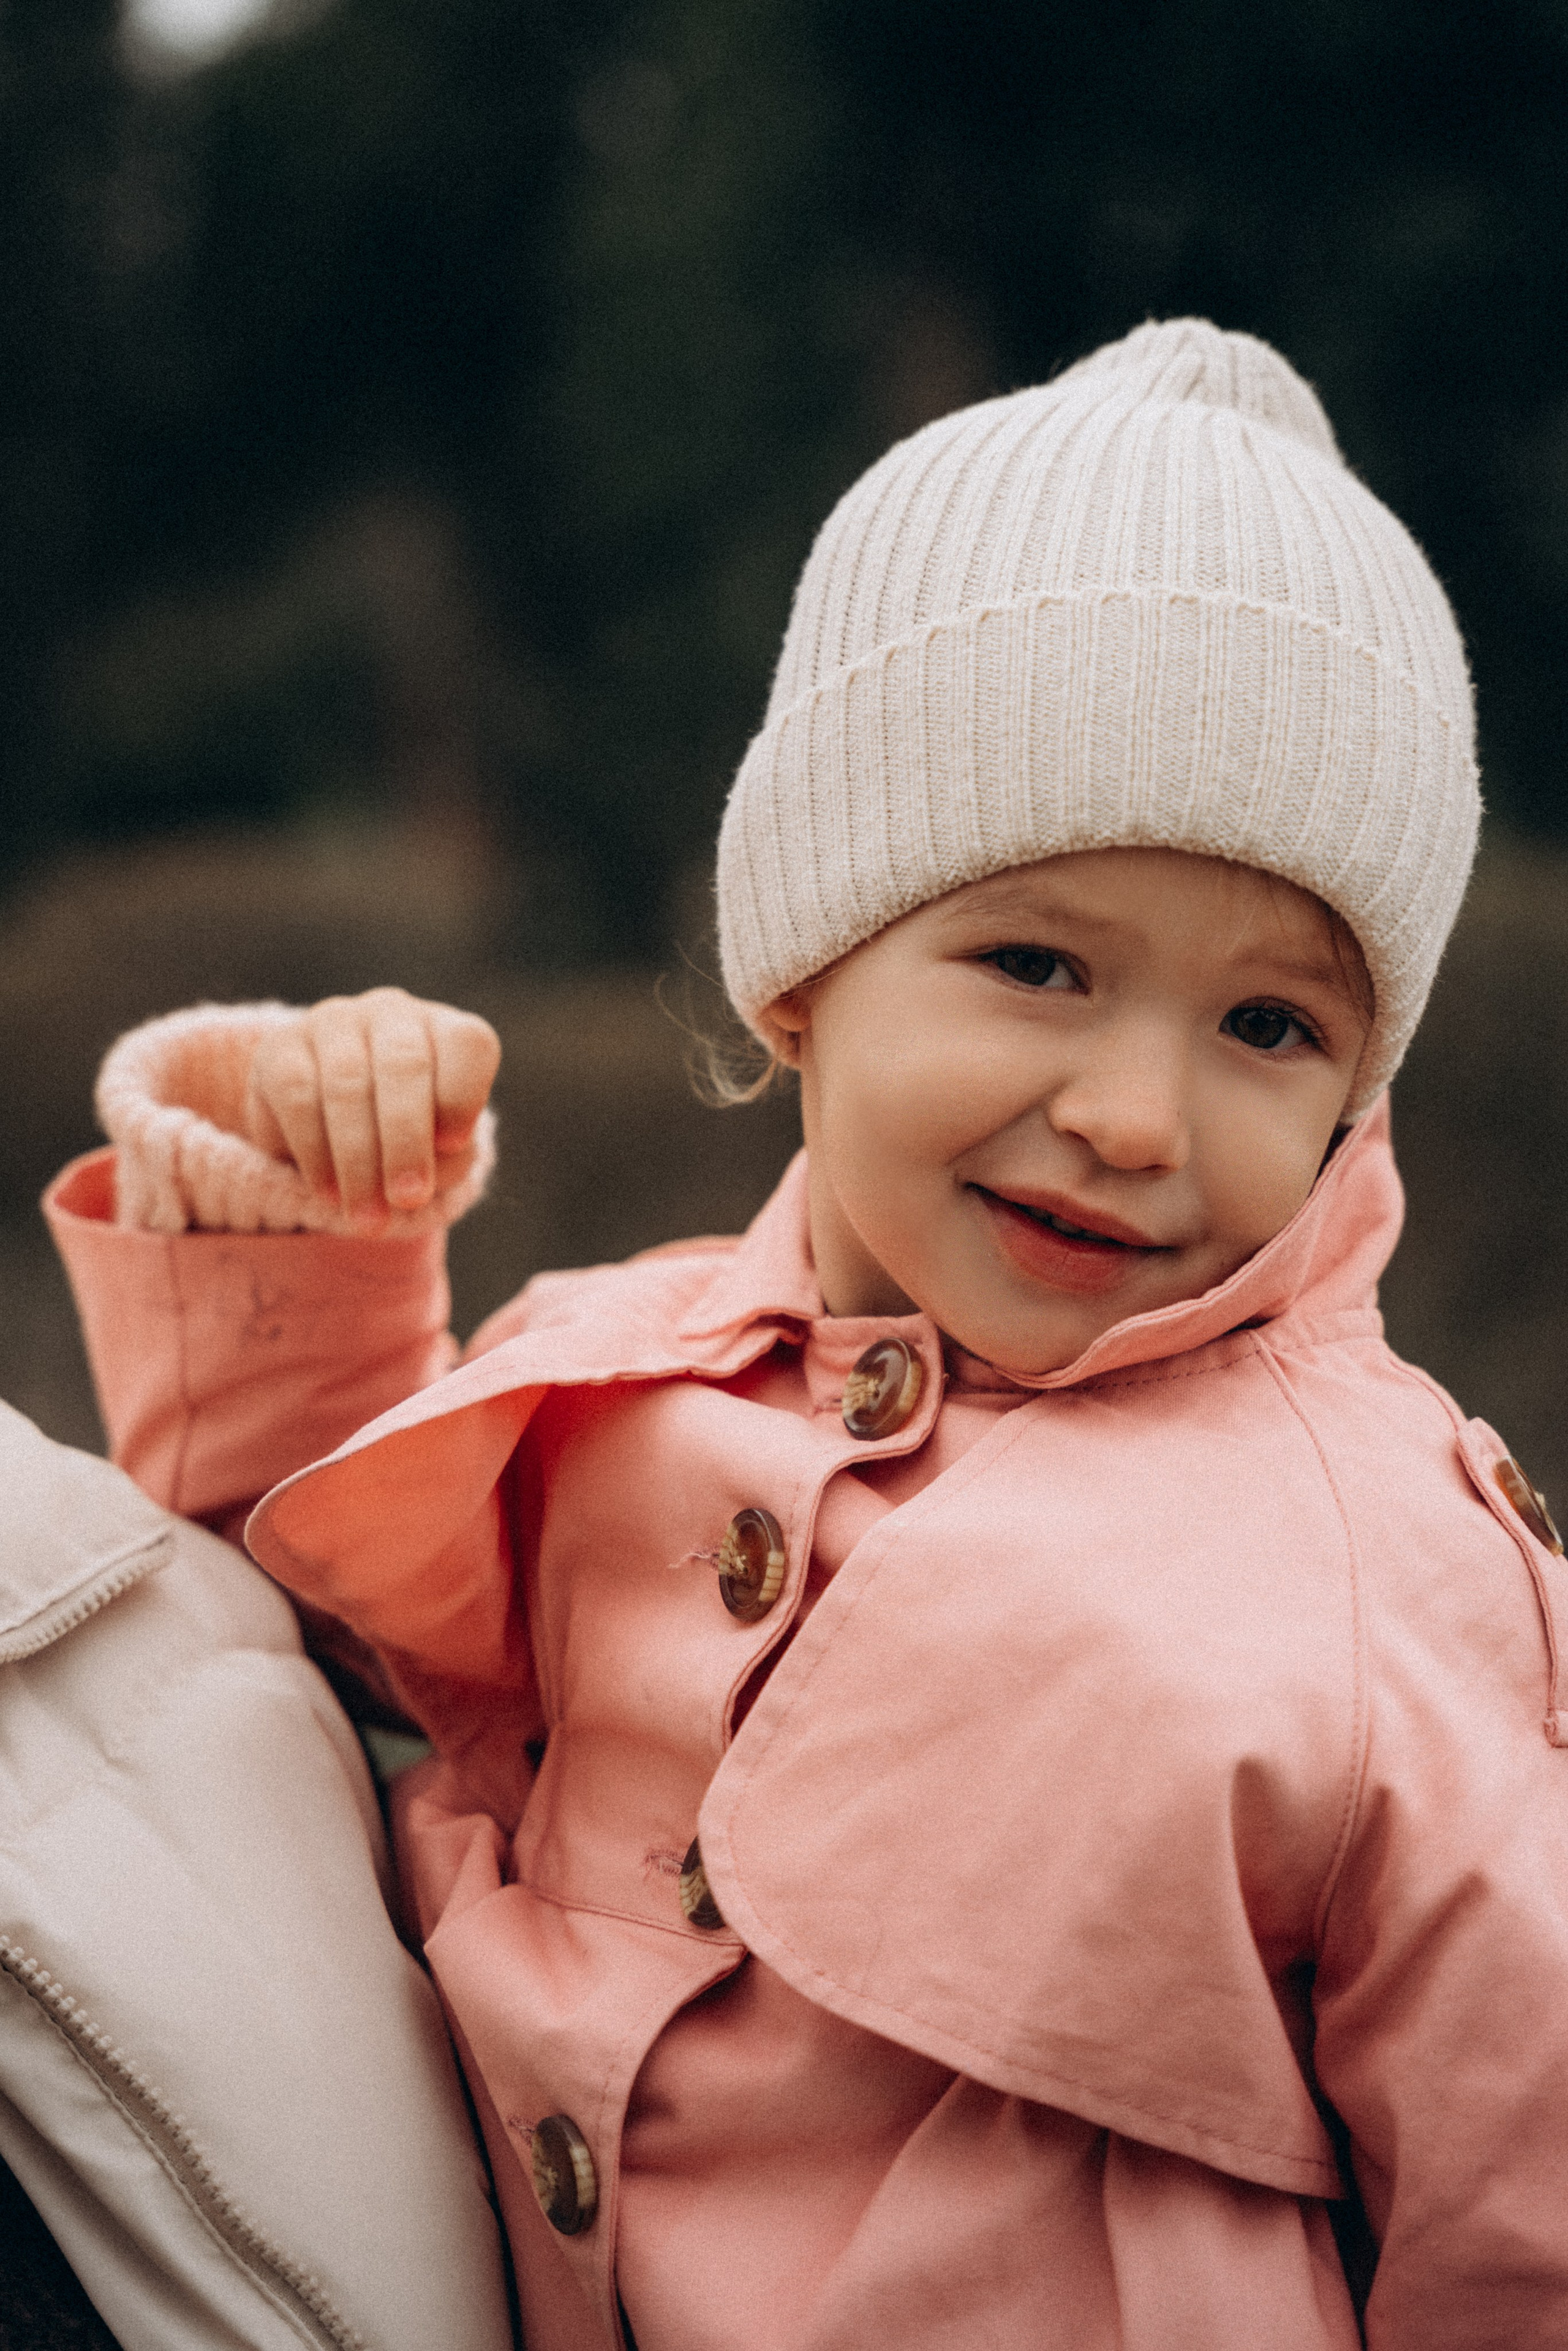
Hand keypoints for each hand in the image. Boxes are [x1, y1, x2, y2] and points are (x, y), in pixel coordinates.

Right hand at [244, 988, 500, 1223]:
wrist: (337, 1133)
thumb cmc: (410, 1141)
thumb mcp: (442, 1154)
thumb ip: (447, 1157)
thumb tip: (426, 1162)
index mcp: (445, 1031)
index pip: (468, 1043)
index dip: (463, 1094)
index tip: (454, 1145)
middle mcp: (392, 1014)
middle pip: (404, 1063)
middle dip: (406, 1140)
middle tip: (408, 1199)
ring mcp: (333, 1022)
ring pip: (347, 1084)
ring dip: (358, 1161)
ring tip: (367, 1218)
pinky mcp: (280, 1046)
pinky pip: (298, 1097)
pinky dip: (315, 1152)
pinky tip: (328, 1193)